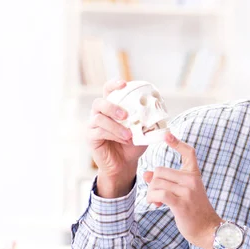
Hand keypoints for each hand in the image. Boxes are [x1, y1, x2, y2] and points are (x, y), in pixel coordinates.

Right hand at [89, 79, 146, 197]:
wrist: (124, 164)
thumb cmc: (133, 144)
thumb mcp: (143, 131)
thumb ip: (147, 120)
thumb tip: (158, 112)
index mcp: (111, 107)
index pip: (108, 90)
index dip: (113, 85)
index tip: (124, 84)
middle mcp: (99, 114)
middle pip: (99, 103)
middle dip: (112, 107)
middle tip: (126, 115)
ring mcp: (93, 125)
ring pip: (99, 118)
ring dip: (116, 126)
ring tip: (129, 135)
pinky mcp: (91, 137)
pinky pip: (99, 132)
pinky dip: (113, 135)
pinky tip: (124, 140)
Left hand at [144, 133, 222, 248]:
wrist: (208, 229)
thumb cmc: (193, 210)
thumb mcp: (182, 192)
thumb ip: (166, 181)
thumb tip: (146, 174)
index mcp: (194, 174)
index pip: (188, 152)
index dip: (177, 142)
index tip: (167, 135)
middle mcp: (191, 179)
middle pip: (160, 171)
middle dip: (153, 183)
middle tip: (157, 195)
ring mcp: (187, 191)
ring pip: (156, 182)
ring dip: (151, 193)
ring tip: (157, 202)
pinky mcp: (180, 202)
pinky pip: (159, 193)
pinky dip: (152, 198)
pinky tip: (156, 204)